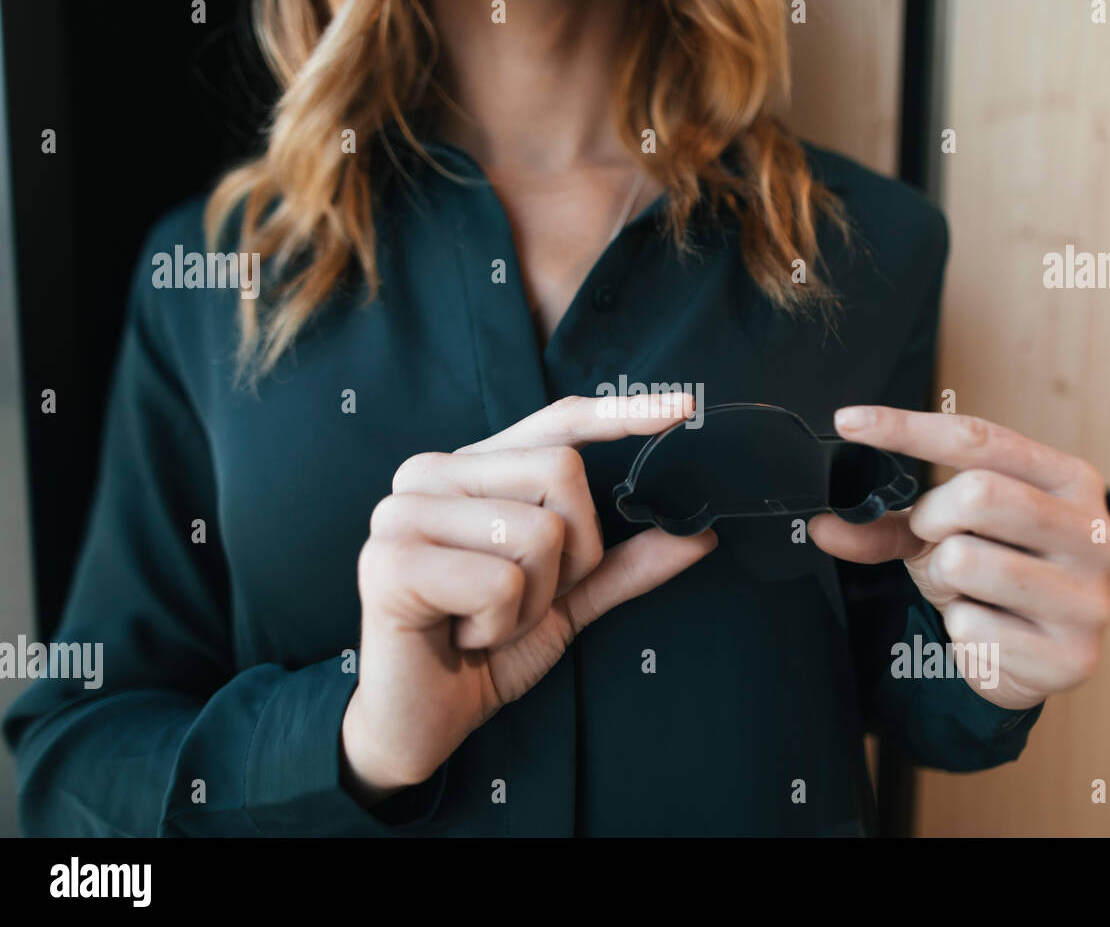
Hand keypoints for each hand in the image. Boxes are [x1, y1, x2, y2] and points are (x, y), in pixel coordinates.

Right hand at [342, 394, 716, 804]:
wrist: (422, 723)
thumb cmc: (485, 651)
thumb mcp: (567, 600)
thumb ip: (623, 563)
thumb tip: (700, 533)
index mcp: (469, 471)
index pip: (555, 424)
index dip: (620, 413)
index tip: (685, 408)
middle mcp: (428, 474)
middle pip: (562, 472)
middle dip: (572, 556)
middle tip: (521, 601)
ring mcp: (402, 513)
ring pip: (539, 532)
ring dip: (534, 601)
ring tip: (486, 623)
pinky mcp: (389, 561)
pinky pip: (500, 583)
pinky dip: (500, 626)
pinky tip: (462, 636)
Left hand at [810, 407, 1109, 710]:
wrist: (1033, 658)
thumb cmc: (993, 578)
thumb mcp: (942, 535)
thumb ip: (883, 523)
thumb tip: (822, 526)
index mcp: (1070, 481)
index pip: (980, 438)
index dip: (906, 427)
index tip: (850, 421)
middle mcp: (1096, 532)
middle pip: (978, 493)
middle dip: (933, 520)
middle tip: (937, 541)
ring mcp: (1091, 597)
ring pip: (966, 561)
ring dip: (942, 579)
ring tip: (967, 590)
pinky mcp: (1073, 656)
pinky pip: (971, 625)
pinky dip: (959, 627)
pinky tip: (987, 630)